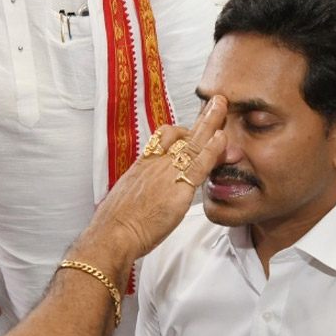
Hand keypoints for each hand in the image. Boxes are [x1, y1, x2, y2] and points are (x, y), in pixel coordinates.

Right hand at [88, 96, 227, 261]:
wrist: (113, 234)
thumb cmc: (115, 225)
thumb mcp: (125, 200)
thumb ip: (140, 193)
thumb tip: (141, 198)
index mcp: (141, 166)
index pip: (163, 140)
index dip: (180, 131)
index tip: (192, 126)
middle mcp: (154, 165)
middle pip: (179, 133)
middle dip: (199, 117)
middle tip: (215, 102)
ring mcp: (166, 173)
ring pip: (192, 142)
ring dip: (210, 122)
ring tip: (222, 105)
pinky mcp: (178, 188)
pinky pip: (199, 164)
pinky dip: (212, 150)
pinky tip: (223, 139)